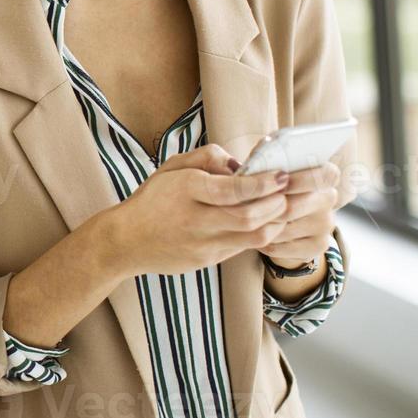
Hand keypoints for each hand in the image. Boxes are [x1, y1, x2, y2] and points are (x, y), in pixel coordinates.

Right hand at [109, 144, 291, 275]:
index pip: (232, 189)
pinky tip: (267, 222)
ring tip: (285, 207)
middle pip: (249, 216)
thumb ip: (207, 157)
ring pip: (254, 236)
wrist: (126, 240)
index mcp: (185, 189)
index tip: (282, 175)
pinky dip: (261, 234)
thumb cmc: (152, 199)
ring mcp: (202, 243)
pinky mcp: (207, 260)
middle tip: (291, 192)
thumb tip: (241, 164)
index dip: (263, 183)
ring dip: (276, 222)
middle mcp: (195, 218)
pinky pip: (244, 247)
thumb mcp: (172, 167)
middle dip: (277, 204)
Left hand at [251, 160, 340, 266]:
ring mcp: (325, 225)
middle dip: (263, 207)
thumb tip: (234, 167)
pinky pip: (281, 246)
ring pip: (282, 228)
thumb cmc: (266, 184)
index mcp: (323, 174)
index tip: (277, 180)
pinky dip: (262, 242)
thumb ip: (253, 162)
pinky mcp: (317, 247)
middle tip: (241, 205)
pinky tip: (254, 234)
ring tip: (241, 219)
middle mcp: (329, 199)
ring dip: (258, 225)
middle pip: (292, 207)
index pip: (325, 174)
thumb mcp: (260, 167)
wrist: (278, 216)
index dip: (300, 179)